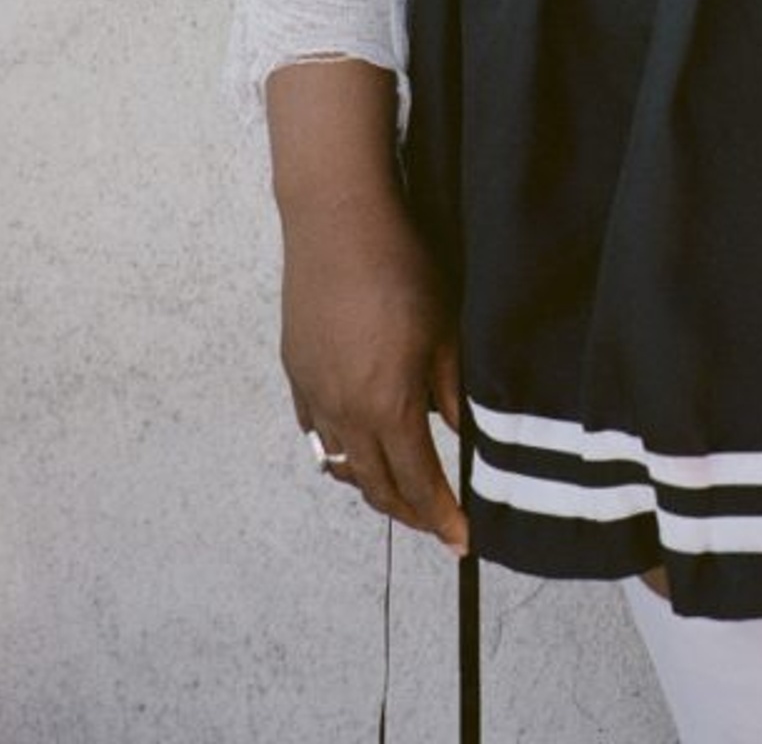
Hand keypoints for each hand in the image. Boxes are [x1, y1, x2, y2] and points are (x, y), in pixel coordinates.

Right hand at [281, 188, 467, 554]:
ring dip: (372, 484)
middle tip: (436, 522)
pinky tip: (357, 443)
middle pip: (375, 486)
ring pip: (342, 464)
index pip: (417, 483)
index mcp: (386, 406)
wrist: (337, 222)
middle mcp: (343, 411)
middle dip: (409, 512)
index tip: (461, 539)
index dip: (441, 516)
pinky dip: (340, 450)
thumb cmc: (399, 266)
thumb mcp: (445, 330)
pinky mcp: (297, 371)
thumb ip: (453, 391)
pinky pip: (317, 431)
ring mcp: (314, 393)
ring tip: (401, 489)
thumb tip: (465, 435)